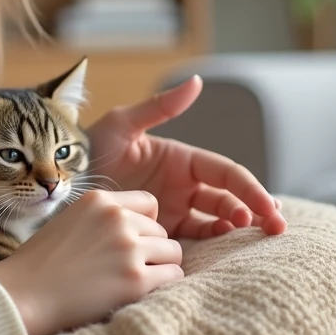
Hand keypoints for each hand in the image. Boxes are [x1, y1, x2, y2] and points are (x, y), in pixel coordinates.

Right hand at [0, 189, 182, 334]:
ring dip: (160, 267)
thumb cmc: (43, 262)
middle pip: (162, 231)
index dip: (146, 222)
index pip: (149, 203)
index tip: (133, 240)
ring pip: (173, 252)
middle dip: (151, 248)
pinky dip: (163, 284)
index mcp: (100, 200)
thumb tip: (142, 227)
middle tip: (128, 268)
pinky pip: (173, 276)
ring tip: (135, 280)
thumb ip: (104, 217)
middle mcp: (117, 219)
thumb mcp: (71, 219)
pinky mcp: (136, 280)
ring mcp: (129, 249)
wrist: (25, 294)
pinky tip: (142, 292)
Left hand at [85, 76, 286, 239]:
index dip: (251, 189)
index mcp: (182, 158)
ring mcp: (174, 210)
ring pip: (218, 222)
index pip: (227, 174)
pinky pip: (194, 241)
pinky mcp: (161, 232)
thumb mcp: (122, 125)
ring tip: (251, 241)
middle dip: (257, 213)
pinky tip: (224, 252)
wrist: (59, 188)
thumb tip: (196, 81)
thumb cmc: (87, 150)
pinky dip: (213, 247)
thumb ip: (160, 108)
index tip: (269, 207)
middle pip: (230, 199)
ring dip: (239, 231)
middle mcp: (183, 185)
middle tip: (276, 230)